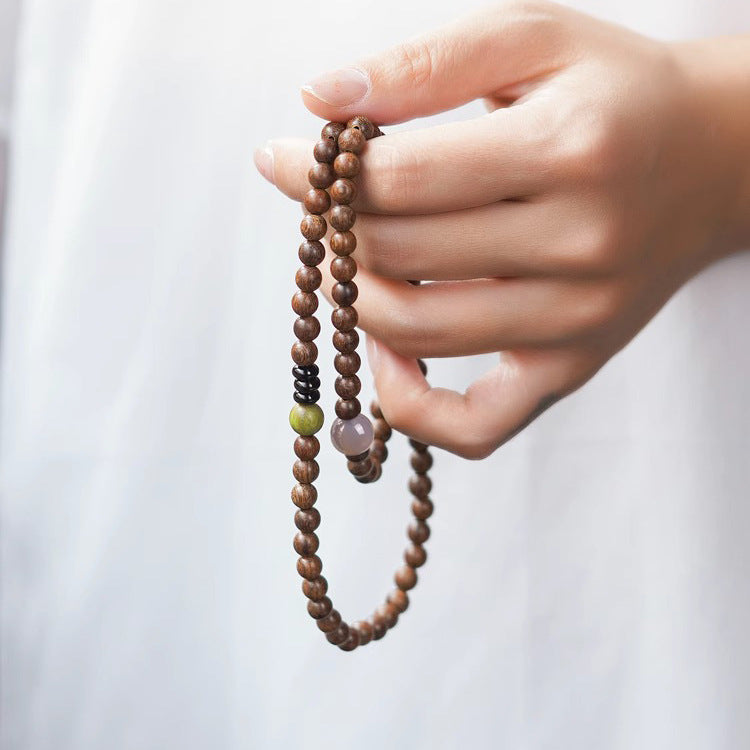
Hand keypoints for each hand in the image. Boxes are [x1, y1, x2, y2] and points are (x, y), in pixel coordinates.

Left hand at [256, 1, 749, 458]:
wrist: (710, 159)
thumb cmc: (614, 94)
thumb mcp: (532, 38)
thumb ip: (425, 63)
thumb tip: (320, 98)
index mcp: (568, 147)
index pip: (401, 177)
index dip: (319, 173)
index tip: (280, 159)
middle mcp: (581, 242)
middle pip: (401, 254)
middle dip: (334, 229)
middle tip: (321, 207)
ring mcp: (578, 318)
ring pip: (419, 331)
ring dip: (353, 299)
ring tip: (349, 259)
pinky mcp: (572, 364)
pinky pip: (477, 426)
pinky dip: (409, 407)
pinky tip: (385, 357)